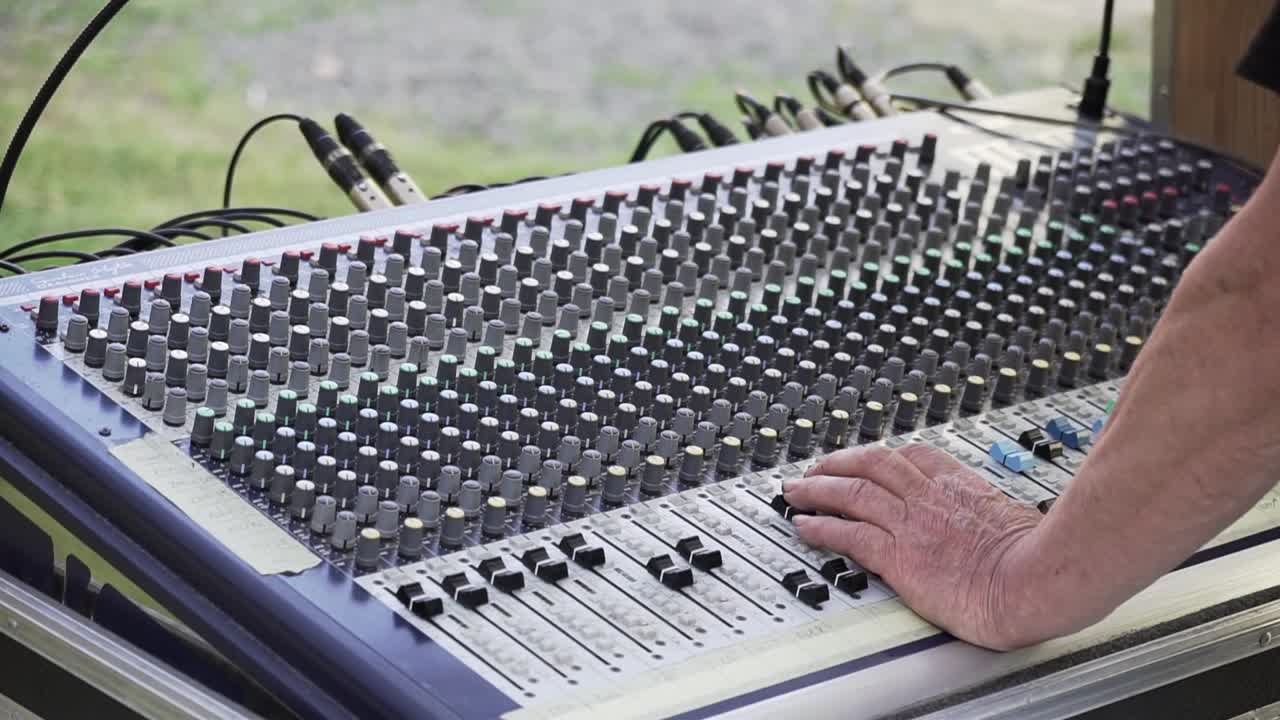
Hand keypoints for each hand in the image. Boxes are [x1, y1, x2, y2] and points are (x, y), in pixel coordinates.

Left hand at [783, 443, 1044, 649]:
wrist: (1036, 581)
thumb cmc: (1040, 560)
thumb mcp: (1018, 521)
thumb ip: (997, 519)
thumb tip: (1007, 530)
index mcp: (960, 485)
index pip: (911, 457)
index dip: (880, 457)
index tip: (864, 460)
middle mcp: (930, 497)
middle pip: (871, 465)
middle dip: (837, 464)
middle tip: (814, 470)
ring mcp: (911, 524)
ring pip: (851, 493)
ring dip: (816, 490)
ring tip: (794, 492)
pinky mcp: (898, 556)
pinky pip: (848, 534)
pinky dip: (821, 527)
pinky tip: (804, 527)